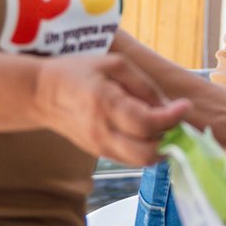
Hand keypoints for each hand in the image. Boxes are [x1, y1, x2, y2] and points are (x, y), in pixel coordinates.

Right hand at [34, 54, 189, 165]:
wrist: (42, 94)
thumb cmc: (78, 73)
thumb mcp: (113, 64)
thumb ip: (143, 84)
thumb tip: (167, 105)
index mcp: (105, 104)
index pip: (146, 123)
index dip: (172, 117)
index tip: (184, 106)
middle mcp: (102, 131)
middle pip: (146, 153)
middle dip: (169, 138)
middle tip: (174, 119)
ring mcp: (99, 147)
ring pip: (141, 161)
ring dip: (160, 146)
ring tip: (163, 125)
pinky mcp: (99, 154)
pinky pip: (131, 160)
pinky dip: (146, 150)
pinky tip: (148, 132)